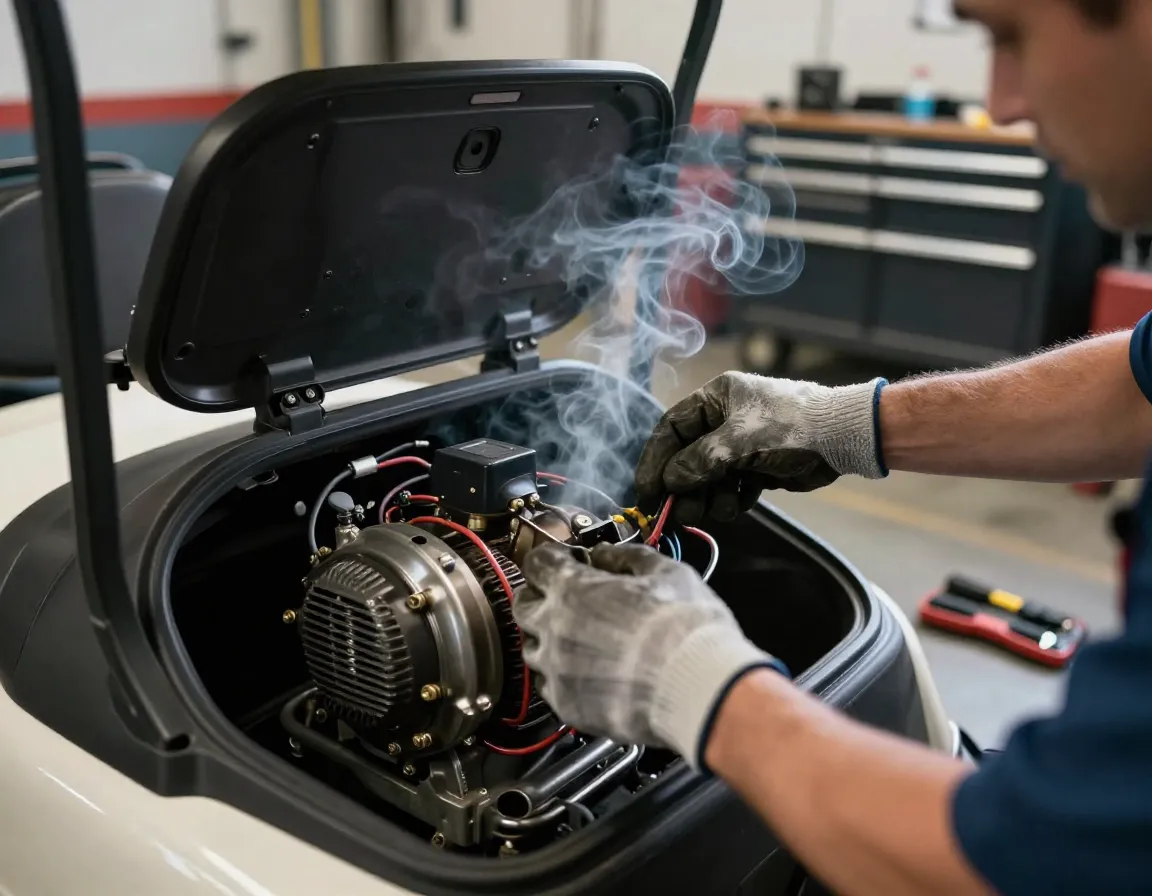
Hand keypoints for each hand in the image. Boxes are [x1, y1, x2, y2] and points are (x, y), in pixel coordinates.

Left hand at [516, 541, 787, 767]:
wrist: (697, 687)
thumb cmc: (685, 627)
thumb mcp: (665, 572)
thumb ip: (626, 557)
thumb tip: (605, 554)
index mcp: (573, 589)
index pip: (536, 563)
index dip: (551, 558)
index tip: (567, 561)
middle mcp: (554, 628)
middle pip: (523, 606)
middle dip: (540, 596)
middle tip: (567, 598)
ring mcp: (557, 671)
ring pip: (533, 649)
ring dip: (549, 639)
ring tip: (581, 639)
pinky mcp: (567, 706)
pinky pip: (549, 687)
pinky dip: (562, 676)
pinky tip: (590, 673)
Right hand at [634, 372, 886, 523]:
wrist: (843, 439)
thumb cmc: (790, 428)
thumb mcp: (738, 442)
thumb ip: (698, 462)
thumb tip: (669, 483)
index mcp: (715, 399)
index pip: (670, 429)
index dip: (655, 461)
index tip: (645, 491)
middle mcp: (723, 420)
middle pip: (686, 458)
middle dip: (682, 487)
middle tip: (677, 513)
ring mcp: (740, 445)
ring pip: (707, 478)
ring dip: (707, 498)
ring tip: (713, 511)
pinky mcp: (756, 468)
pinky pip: (730, 488)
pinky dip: (731, 500)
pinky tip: (739, 504)